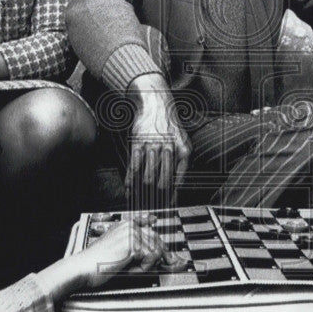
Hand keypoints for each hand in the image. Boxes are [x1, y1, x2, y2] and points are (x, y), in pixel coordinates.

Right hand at [35, 216, 164, 297]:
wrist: (82, 268)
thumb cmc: (96, 264)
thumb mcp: (119, 254)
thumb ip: (137, 252)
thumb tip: (158, 257)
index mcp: (125, 226)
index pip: (151, 232)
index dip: (162, 244)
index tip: (173, 254)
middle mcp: (130, 226)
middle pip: (157, 240)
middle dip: (163, 255)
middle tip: (172, 265)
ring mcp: (131, 234)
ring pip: (154, 250)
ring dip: (147, 264)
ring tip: (132, 270)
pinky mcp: (132, 244)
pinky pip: (149, 257)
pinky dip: (144, 267)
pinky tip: (131, 269)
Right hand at [126, 74, 190, 203]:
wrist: (155, 103)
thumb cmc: (169, 125)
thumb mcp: (182, 140)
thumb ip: (181, 161)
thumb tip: (176, 186)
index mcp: (182, 149)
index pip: (178, 179)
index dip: (172, 195)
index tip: (167, 207)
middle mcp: (169, 148)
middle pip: (163, 181)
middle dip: (157, 198)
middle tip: (152, 208)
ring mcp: (153, 145)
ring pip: (148, 176)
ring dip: (143, 192)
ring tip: (140, 202)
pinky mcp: (138, 142)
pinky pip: (134, 166)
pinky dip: (131, 180)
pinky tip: (130, 189)